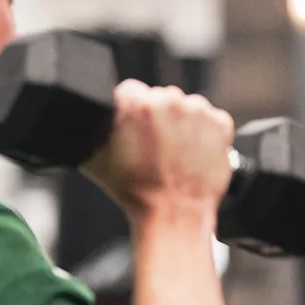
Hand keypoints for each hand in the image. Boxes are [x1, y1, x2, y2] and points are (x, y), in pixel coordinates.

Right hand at [84, 81, 233, 222]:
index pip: (129, 91)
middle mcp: (167, 99)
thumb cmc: (134, 190)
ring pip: (185, 106)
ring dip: (180, 123)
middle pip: (159, 97)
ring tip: (173, 152)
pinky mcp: (220, 122)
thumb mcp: (92, 157)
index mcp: (134, 102)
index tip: (131, 128)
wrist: (172, 213)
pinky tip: (191, 153)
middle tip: (152, 145)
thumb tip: (84, 118)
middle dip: (156, 116)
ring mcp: (197, 110)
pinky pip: (210, 119)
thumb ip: (89, 129)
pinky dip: (204, 132)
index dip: (128, 111)